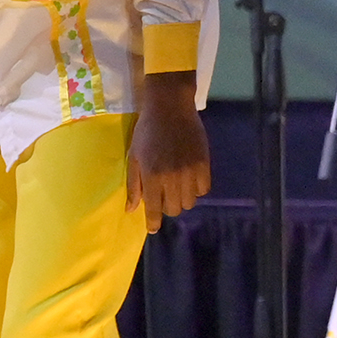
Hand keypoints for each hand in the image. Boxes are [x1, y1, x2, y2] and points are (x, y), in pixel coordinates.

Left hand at [128, 72, 210, 231]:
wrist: (170, 109)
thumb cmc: (147, 132)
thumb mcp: (134, 156)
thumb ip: (133, 185)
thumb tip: (131, 210)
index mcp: (151, 176)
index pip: (154, 209)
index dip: (153, 222)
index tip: (152, 228)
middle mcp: (172, 178)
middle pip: (174, 209)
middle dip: (167, 206)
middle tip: (162, 195)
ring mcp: (190, 172)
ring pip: (189, 202)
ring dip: (181, 198)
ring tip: (175, 184)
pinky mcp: (205, 165)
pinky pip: (204, 190)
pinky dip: (196, 188)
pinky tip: (189, 178)